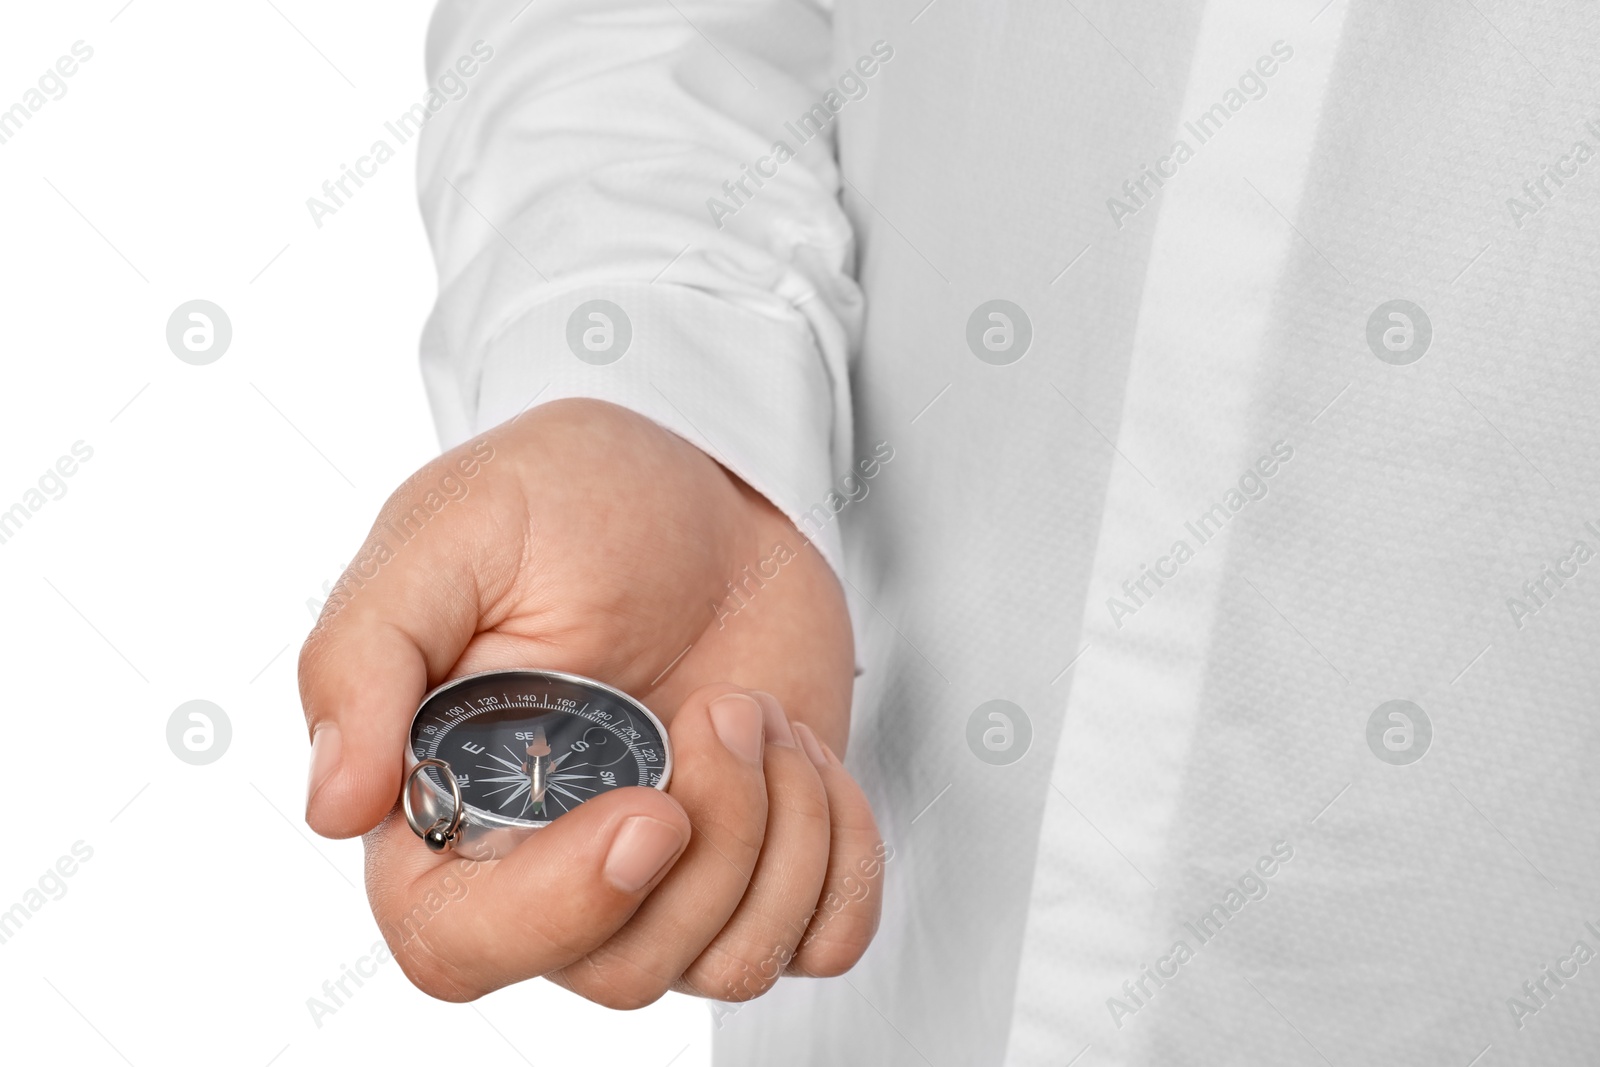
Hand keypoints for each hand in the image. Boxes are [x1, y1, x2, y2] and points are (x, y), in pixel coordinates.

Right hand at [298, 398, 883, 1004]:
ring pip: (728, 965)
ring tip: (756, 711)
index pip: (458, 948)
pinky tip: (807, 755)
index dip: (557, 912)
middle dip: (709, 844)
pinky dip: (843, 858)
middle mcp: (551, 861)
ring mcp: (663, 873)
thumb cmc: (576, 498)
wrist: (712, 490)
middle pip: (618, 973)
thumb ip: (366, 656)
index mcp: (448, 801)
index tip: (648, 813)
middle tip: (724, 708)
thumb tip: (333, 806)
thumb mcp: (453, 530)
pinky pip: (821, 938)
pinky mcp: (762, 861)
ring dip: (781, 832)